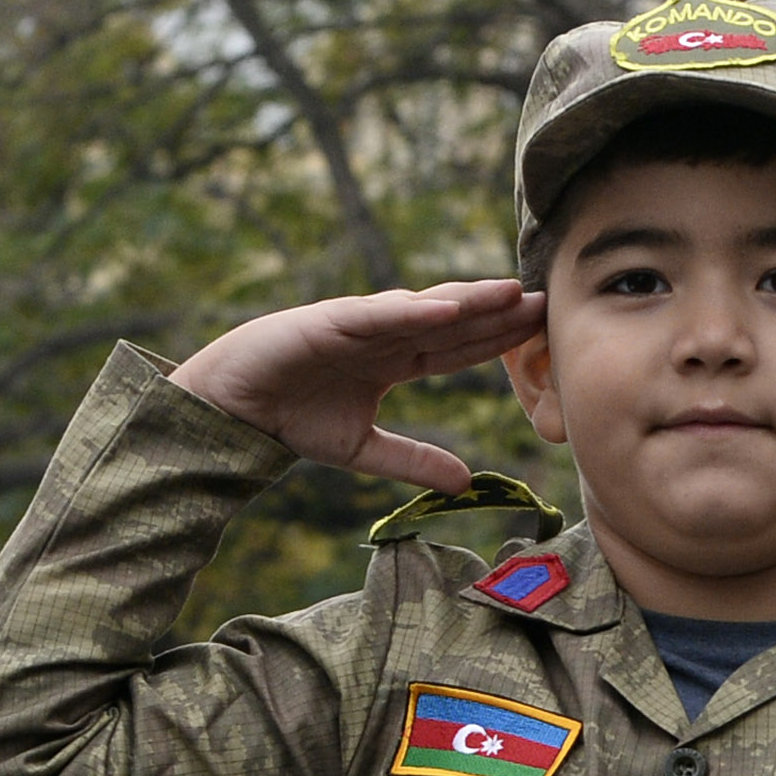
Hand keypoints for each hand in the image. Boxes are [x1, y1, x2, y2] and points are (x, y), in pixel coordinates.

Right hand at [171, 278, 547, 493]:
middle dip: (496, 313)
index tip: (541, 333)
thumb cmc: (291, 419)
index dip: (496, 341)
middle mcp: (382, 335)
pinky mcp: (327, 322)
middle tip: (545, 301)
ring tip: (508, 292)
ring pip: (422, 309)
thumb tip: (466, 483)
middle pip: (452, 322)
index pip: (457, 349)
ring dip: (465, 301)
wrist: (230, 409)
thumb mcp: (362, 450)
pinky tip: (446, 308)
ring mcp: (357, 324)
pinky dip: (410, 310)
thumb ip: (413, 460)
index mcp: (394, 360)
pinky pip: (375, 315)